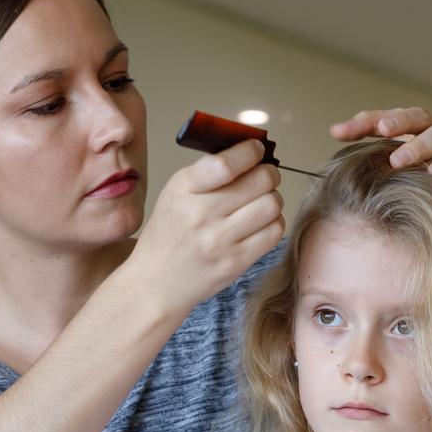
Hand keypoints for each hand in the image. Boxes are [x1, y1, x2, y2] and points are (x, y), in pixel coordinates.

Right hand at [124, 139, 284, 313]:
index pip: (226, 164)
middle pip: (259, 182)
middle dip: (269, 174)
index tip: (257, 149)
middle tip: (266, 175)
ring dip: (274, 198)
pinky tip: (262, 221)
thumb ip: (207, 172)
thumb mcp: (175, 193)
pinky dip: (274, 221)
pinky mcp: (236, 262)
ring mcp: (220, 241)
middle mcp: (201, 215)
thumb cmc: (169, 233)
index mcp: (183, 190)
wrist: (157, 281)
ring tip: (263, 199)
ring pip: (271, 205)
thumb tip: (248, 151)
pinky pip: (273, 232)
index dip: (250, 152)